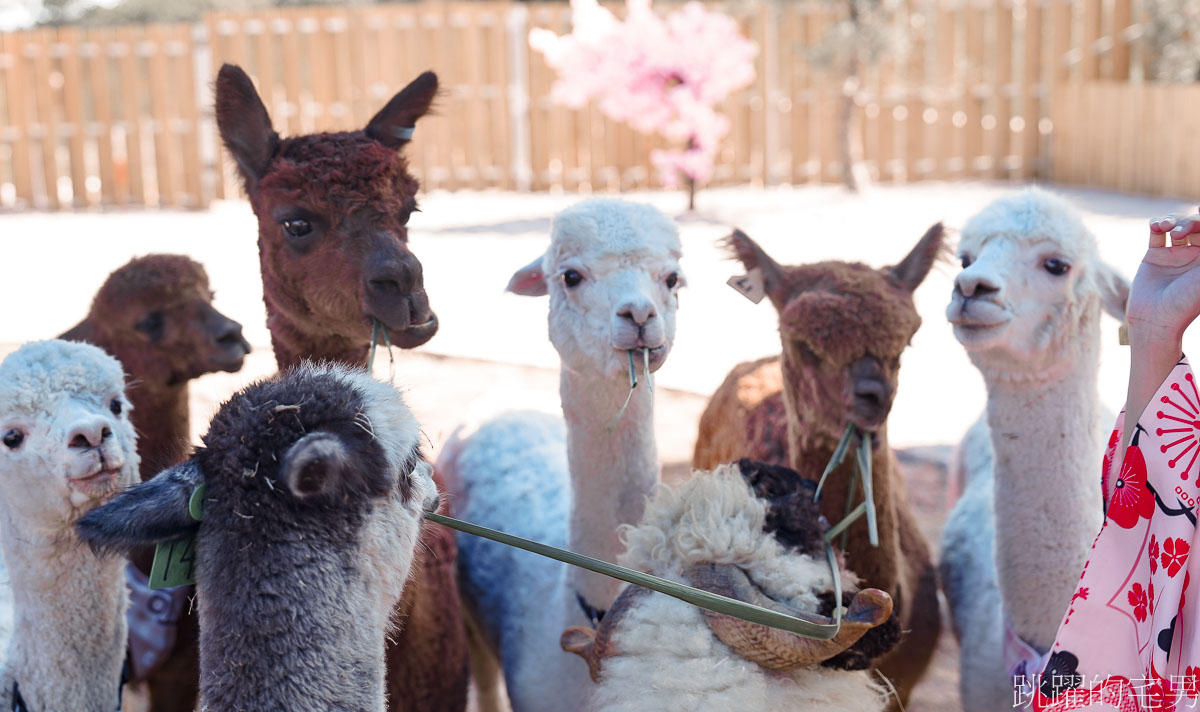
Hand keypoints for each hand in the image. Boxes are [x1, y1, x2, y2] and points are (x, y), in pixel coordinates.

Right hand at [1126, 211, 1199, 346]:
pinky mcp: (1154, 257)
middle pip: (1196, 225)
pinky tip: (1156, 226)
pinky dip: (1156, 225)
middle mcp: (1194, 255)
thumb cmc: (1187, 302)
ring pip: (1176, 226)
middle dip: (1190, 221)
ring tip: (1166, 227)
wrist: (1156, 319)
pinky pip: (1156, 234)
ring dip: (1173, 220)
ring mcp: (1174, 255)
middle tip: (1181, 232)